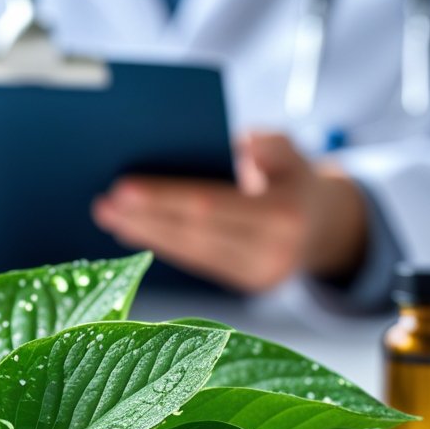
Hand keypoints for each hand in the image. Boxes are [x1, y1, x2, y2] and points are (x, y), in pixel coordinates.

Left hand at [91, 132, 367, 292]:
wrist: (327, 226)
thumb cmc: (294, 177)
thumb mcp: (289, 150)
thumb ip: (263, 143)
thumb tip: (230, 143)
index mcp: (284, 213)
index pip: (210, 205)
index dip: (164, 199)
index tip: (123, 188)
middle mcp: (273, 251)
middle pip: (193, 233)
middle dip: (144, 219)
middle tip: (102, 203)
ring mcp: (260, 275)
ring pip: (190, 252)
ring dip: (143, 234)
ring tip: (107, 215)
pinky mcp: (246, 285)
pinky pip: (196, 263)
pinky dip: (162, 245)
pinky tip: (132, 231)